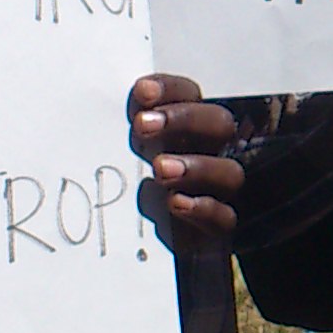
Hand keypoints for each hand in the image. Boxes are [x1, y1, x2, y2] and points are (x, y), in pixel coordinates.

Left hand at [129, 74, 243, 248]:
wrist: (141, 243)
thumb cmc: (133, 188)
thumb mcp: (122, 153)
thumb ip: (119, 129)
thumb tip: (103, 109)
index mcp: (185, 128)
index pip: (190, 95)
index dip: (170, 90)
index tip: (142, 92)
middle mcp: (208, 152)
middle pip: (219, 124)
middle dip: (183, 120)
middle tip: (142, 126)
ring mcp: (217, 190)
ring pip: (229, 171)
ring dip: (195, 167)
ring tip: (159, 170)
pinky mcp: (216, 227)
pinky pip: (226, 217)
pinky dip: (204, 209)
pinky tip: (176, 204)